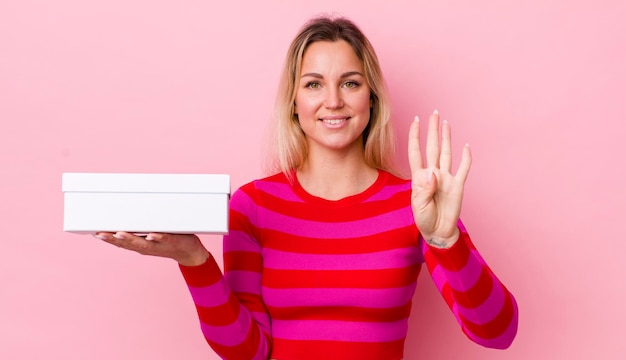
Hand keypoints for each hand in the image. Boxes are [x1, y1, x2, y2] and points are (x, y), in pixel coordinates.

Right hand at [93, 232, 209, 265]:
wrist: (190, 252)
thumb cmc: (168, 238)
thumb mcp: (152, 231)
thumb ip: (141, 223)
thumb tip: (130, 207)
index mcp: (140, 244)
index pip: (120, 243)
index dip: (107, 239)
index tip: (94, 232)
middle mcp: (147, 246)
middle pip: (127, 243)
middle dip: (112, 238)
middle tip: (99, 233)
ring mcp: (159, 245)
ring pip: (143, 242)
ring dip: (131, 238)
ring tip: (119, 233)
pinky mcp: (173, 241)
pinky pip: (165, 239)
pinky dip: (158, 237)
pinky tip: (152, 234)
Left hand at [408, 110, 470, 247]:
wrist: (437, 232)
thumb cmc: (424, 219)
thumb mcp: (419, 206)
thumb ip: (424, 190)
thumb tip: (432, 172)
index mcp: (420, 177)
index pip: (416, 152)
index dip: (415, 136)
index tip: (415, 121)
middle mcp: (433, 173)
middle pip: (433, 147)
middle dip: (433, 130)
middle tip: (434, 113)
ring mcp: (446, 178)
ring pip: (447, 153)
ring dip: (447, 138)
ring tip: (446, 123)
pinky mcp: (458, 186)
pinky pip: (463, 169)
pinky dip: (466, 158)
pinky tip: (466, 146)